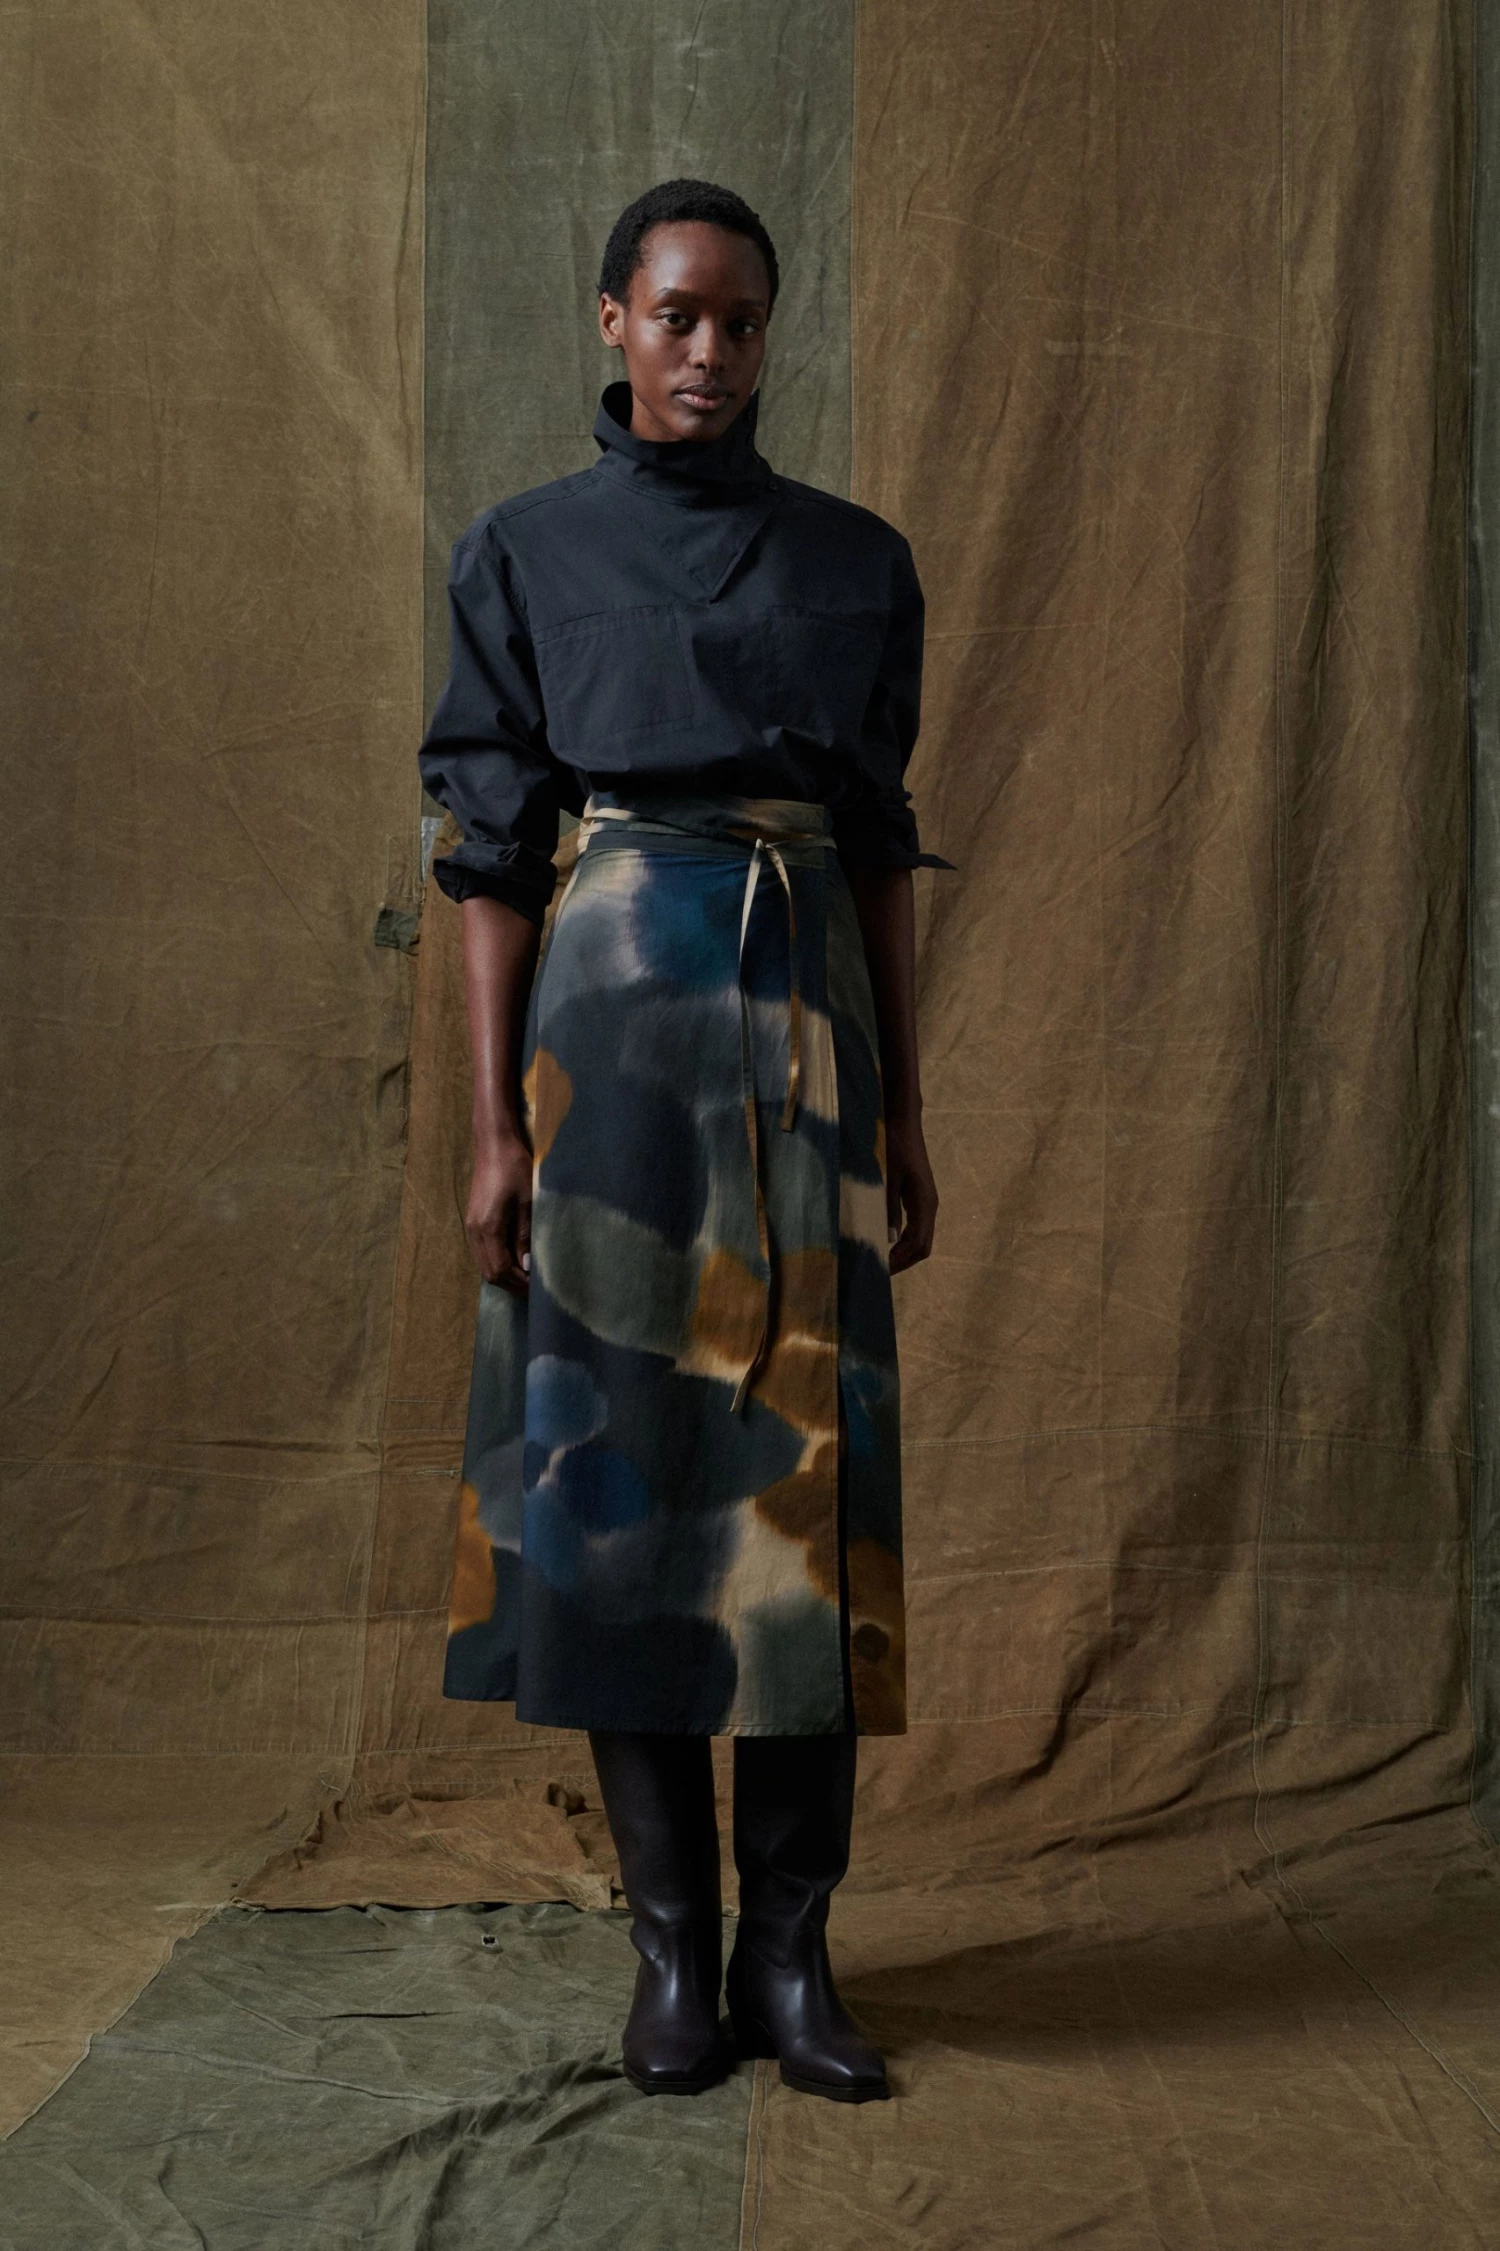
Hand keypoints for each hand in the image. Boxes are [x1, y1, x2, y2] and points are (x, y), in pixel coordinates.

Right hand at [466, 1127, 533, 1295]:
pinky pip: (483, 1252)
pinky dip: (497, 1263)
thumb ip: (525, 1235)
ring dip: (504, 1275)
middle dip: (511, 1284)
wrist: (494, 1144)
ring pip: (484, 1264)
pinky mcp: (474, 1221)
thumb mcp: (528, 1202)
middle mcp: (474, 1231)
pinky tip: (514, 1261)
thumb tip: (527, 1265)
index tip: (538, 1290)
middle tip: (534, 1290)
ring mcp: (471, 1226)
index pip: (500, 1270)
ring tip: (526, 1278)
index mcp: (488, 1228)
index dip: (519, 1283)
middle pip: (489, 1272)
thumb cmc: (514, 1168)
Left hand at [884, 1111, 936, 1273]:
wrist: (903, 1122)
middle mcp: (930, 1206)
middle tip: (879, 1272)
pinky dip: (905, 1241)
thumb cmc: (893, 1146)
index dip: (900, 1261)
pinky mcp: (919, 1198)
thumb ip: (888, 1209)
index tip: (880, 1270)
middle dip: (903, 1262)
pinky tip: (887, 1243)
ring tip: (882, 1262)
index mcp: (924, 1203)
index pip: (918, 1244)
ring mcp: (926, 1202)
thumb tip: (888, 1239)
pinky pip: (917, 1228)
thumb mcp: (885, 1178)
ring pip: (922, 1239)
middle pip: (923, 1246)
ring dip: (904, 1253)